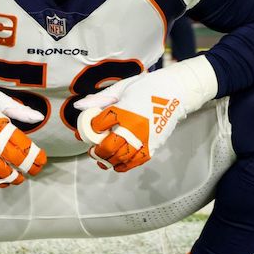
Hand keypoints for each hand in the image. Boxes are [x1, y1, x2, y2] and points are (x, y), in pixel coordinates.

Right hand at [0, 73, 47, 187]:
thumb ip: (19, 110)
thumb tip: (39, 117)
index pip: (21, 144)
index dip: (35, 155)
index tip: (42, 158)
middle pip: (12, 159)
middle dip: (28, 167)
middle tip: (35, 169)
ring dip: (12, 177)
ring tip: (20, 177)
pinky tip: (4, 180)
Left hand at [74, 57, 217, 172]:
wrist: (175, 92)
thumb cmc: (147, 87)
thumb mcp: (122, 87)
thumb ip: (100, 98)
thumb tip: (79, 105)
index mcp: (123, 110)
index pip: (99, 124)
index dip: (90, 128)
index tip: (91, 127)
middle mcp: (132, 127)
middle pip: (108, 146)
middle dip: (97, 150)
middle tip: (92, 149)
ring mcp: (143, 138)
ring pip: (120, 157)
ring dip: (107, 160)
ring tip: (101, 157)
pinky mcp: (153, 145)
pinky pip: (136, 162)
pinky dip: (124, 166)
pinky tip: (116, 164)